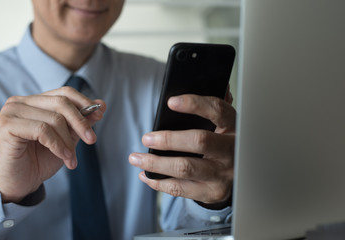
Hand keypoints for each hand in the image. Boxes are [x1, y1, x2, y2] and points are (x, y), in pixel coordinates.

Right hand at [0, 87, 105, 202]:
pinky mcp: (6, 126)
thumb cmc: (40, 160)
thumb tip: (101, 104)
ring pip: (54, 119)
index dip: (84, 103)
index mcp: (35, 102)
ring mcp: (11, 112)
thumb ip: (81, 121)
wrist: (20, 183)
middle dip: (81, 122)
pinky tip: (64, 157)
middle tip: (92, 139)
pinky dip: (58, 145)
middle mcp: (20, 102)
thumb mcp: (67, 139)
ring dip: (68, 141)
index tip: (100, 115)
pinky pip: (42, 130)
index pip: (64, 93)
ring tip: (72, 158)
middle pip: (61, 102)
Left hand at [129, 88, 235, 205]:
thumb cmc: (223, 143)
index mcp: (233, 127)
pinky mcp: (212, 192)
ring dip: (156, 163)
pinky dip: (159, 183)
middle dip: (168, 139)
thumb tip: (199, 81)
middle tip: (146, 138)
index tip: (170, 102)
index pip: (217, 110)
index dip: (194, 104)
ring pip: (186, 168)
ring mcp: (223, 174)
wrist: (238, 176)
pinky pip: (181, 189)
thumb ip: (211, 106)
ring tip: (136, 158)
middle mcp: (231, 150)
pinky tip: (146, 175)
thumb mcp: (223, 124)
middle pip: (199, 141)